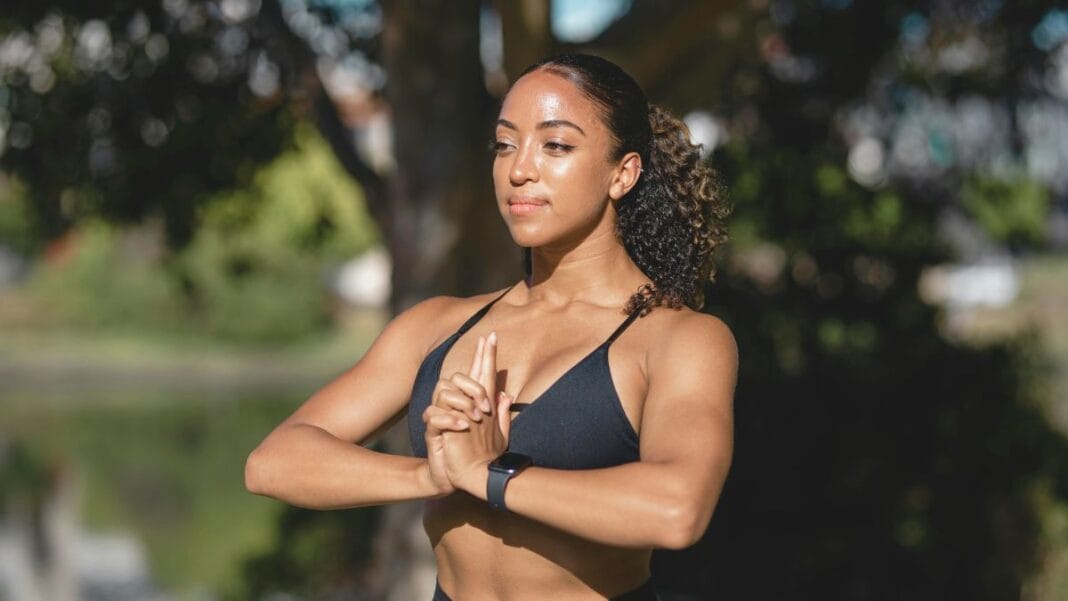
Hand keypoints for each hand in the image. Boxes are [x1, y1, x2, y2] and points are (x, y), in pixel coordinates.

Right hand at [423, 336, 489, 496]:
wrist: (468, 477)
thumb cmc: (481, 454)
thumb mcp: (498, 435)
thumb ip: (501, 414)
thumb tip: (506, 395)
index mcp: (473, 403)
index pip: (477, 372)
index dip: (484, 355)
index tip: (491, 336)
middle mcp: (456, 405)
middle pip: (456, 377)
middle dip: (473, 387)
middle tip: (486, 406)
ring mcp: (444, 416)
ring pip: (443, 391)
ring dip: (462, 403)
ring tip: (475, 420)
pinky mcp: (434, 431)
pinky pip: (433, 415)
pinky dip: (449, 419)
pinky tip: (463, 426)